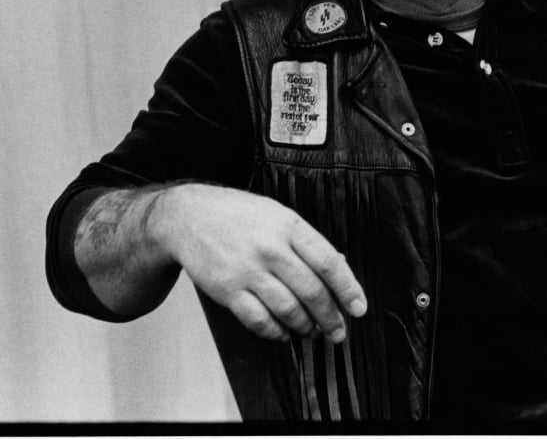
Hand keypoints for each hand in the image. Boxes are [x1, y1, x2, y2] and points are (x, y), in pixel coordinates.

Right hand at [153, 184, 366, 341]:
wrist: (188, 217)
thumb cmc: (237, 215)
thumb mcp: (276, 214)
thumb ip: (305, 241)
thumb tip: (339, 266)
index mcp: (288, 225)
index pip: (329, 262)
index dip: (349, 289)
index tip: (359, 308)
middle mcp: (270, 248)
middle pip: (312, 292)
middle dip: (331, 318)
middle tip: (338, 331)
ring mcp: (248, 271)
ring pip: (289, 310)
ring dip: (306, 327)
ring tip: (312, 331)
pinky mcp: (228, 291)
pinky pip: (260, 321)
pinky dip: (276, 333)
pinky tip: (284, 333)